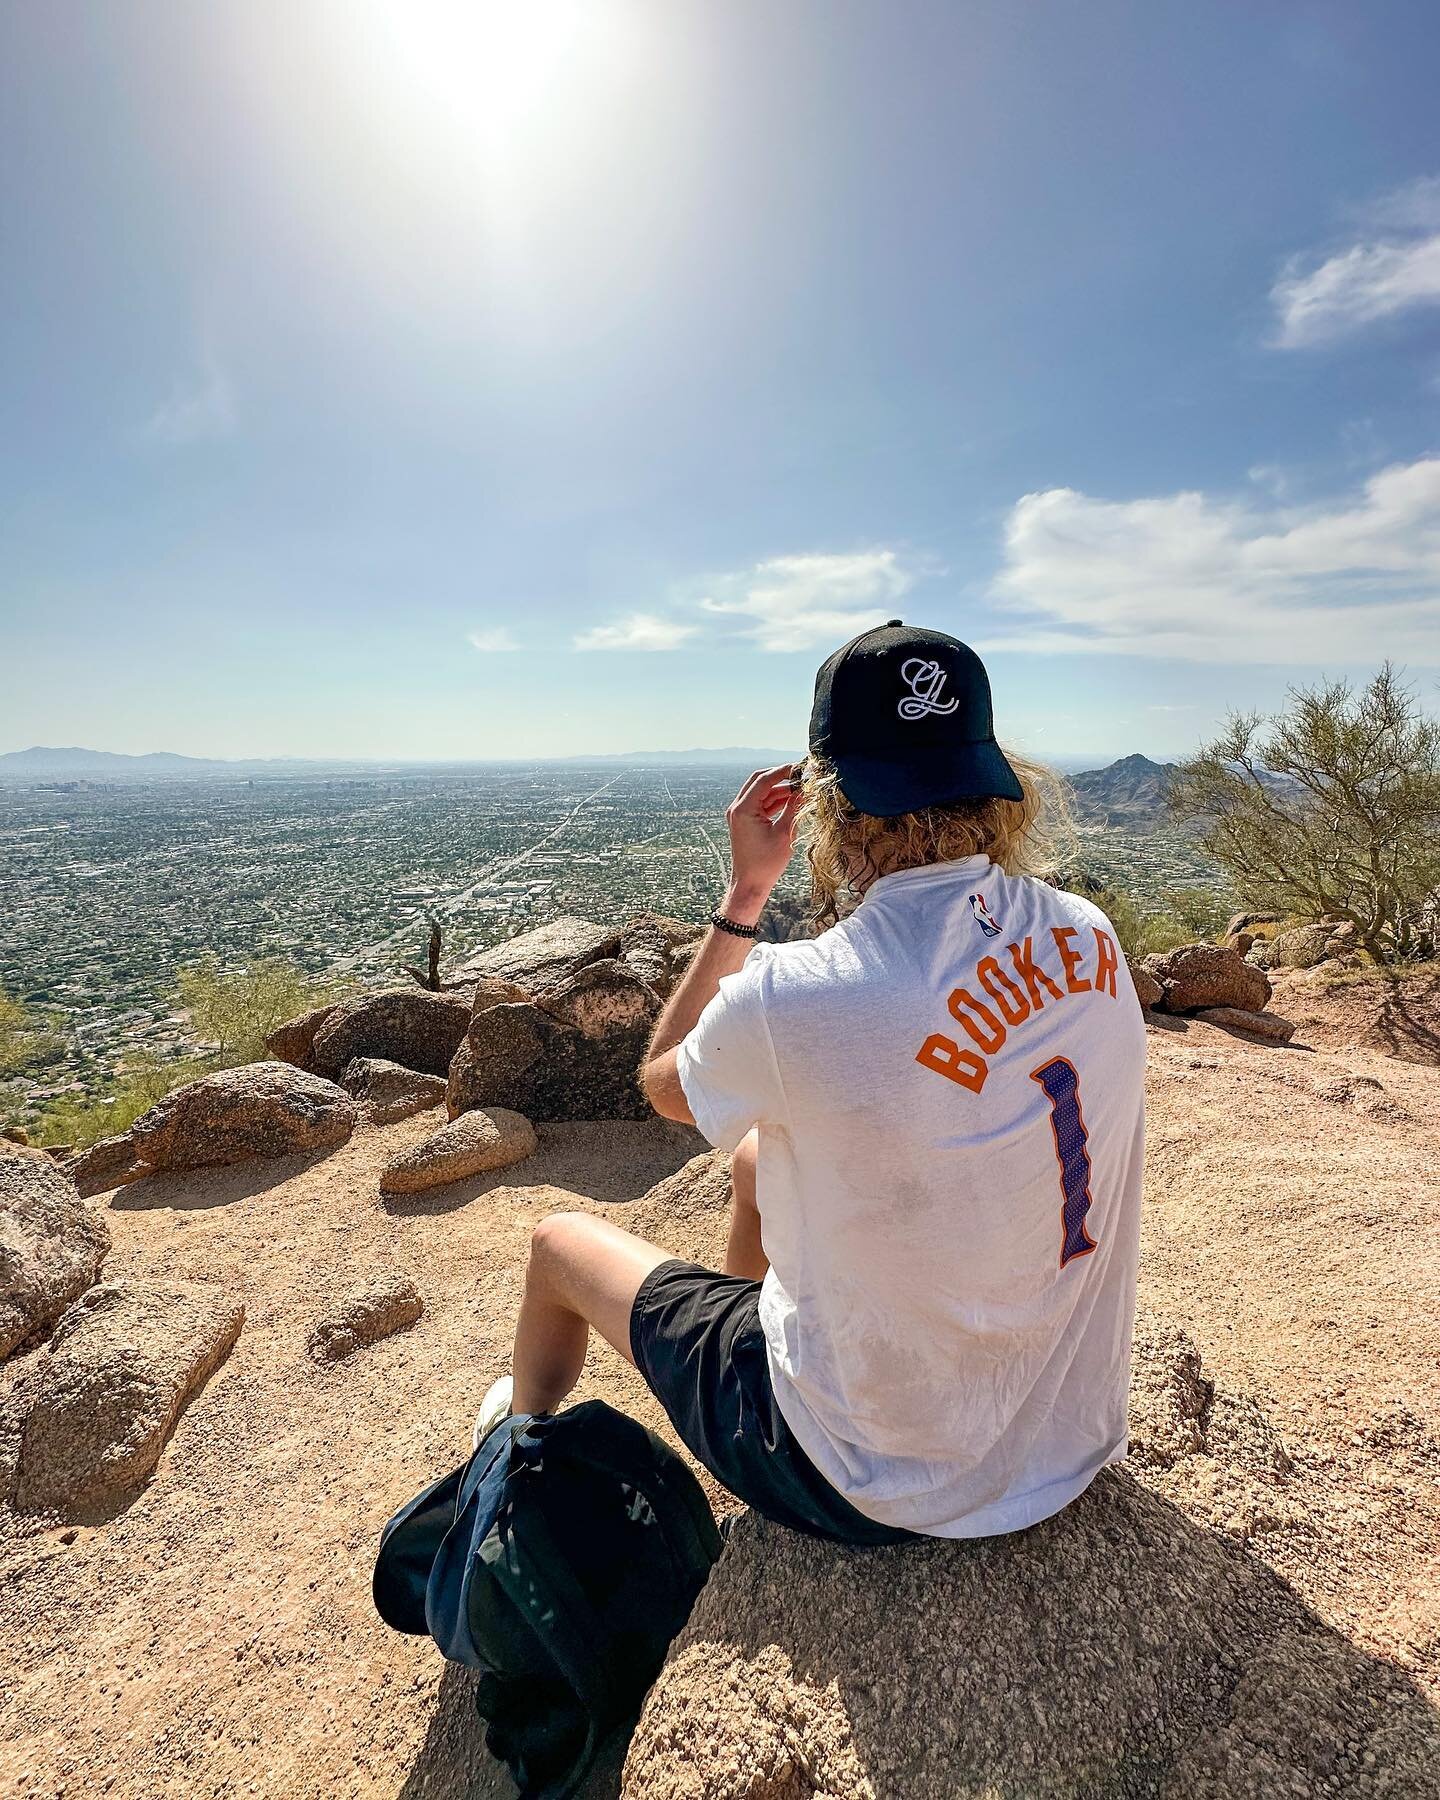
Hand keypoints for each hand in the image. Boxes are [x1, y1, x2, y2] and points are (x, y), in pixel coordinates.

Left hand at [723, 763, 802, 920]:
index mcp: (743, 809)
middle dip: (781, 776)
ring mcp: (739, 814)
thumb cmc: (766, 864)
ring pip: (761, 792)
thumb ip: (794, 807)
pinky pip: (761, 804)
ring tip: (802, 790)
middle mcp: (737, 808)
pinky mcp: (745, 822)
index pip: (764, 779)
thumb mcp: (785, 833)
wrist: (750, 885)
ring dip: (780, 790)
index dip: (784, 771)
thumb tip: (805, 788)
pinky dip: (776, 801)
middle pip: (759, 781)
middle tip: (801, 775)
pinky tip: (793, 802)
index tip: (801, 767)